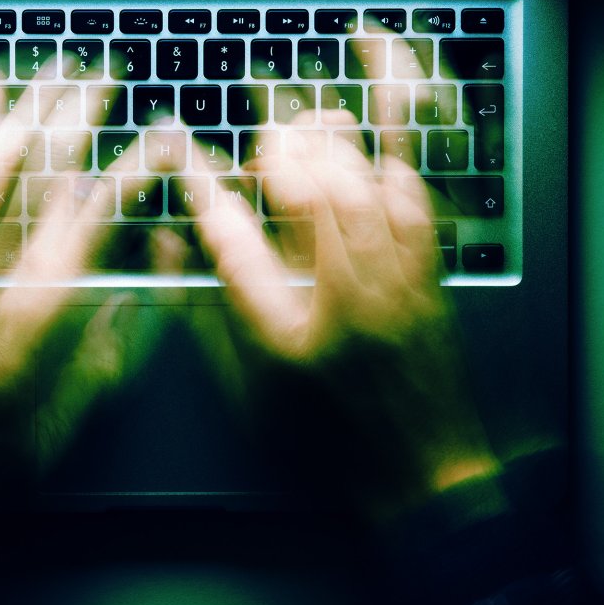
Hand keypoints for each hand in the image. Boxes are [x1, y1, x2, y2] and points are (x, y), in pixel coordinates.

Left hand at [0, 83, 139, 507]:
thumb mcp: (77, 396)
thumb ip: (118, 321)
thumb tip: (146, 257)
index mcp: (27, 289)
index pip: (91, 198)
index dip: (134, 159)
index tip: (163, 134)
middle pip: (17, 150)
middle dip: (62, 101)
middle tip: (89, 72)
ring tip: (2, 68)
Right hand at [187, 128, 500, 518]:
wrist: (417, 469)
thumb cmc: (322, 435)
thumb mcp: (249, 386)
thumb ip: (208, 318)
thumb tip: (173, 245)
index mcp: (287, 338)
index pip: (236, 249)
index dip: (209, 196)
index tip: (190, 162)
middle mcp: (344, 303)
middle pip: (312, 200)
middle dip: (281, 156)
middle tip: (262, 145)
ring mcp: (395, 288)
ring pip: (364, 195)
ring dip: (331, 153)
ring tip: (307, 134)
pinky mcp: (430, 283)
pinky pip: (416, 210)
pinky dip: (392, 174)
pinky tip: (371, 162)